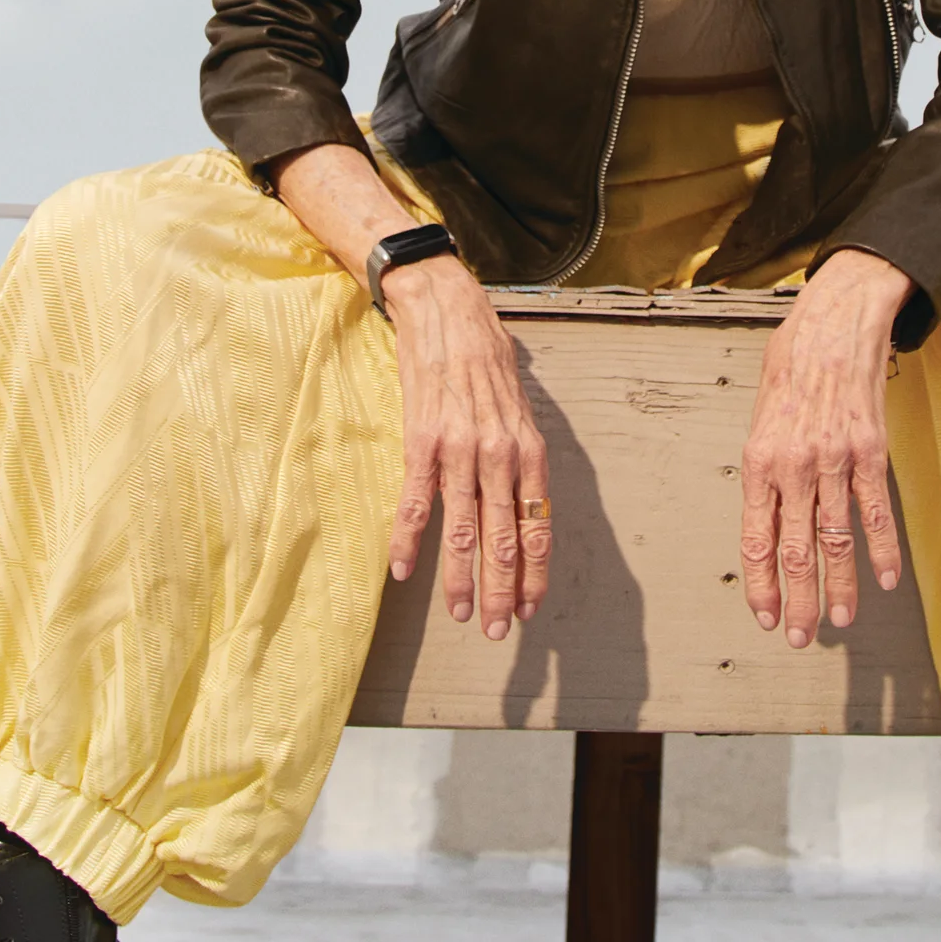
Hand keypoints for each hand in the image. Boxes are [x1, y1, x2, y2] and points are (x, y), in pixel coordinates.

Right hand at [383, 256, 551, 639]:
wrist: (447, 310)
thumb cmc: (485, 358)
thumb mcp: (518, 407)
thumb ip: (521, 456)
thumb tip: (525, 502)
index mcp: (529, 449)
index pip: (537, 525)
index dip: (534, 572)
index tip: (530, 607)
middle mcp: (500, 454)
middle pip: (503, 538)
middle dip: (501, 590)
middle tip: (496, 630)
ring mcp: (459, 449)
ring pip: (462, 530)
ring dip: (459, 580)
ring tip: (458, 615)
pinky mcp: (421, 441)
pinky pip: (415, 503)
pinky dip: (408, 541)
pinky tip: (403, 571)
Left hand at [740, 249, 913, 646]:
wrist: (835, 322)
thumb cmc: (793, 361)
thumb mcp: (761, 411)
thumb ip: (764, 464)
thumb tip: (767, 511)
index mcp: (759, 459)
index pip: (756, 537)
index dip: (760, 583)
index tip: (765, 616)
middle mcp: (794, 466)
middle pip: (796, 551)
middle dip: (796, 601)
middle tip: (799, 637)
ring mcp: (834, 461)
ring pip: (836, 541)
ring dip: (838, 589)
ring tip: (838, 622)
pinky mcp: (871, 453)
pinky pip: (875, 512)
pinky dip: (882, 550)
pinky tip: (885, 580)